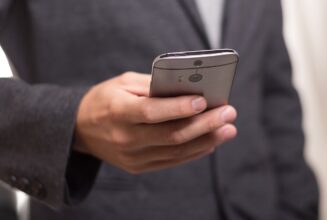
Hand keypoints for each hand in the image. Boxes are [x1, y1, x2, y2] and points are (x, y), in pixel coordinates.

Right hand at [74, 72, 236, 173]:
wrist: (81, 129)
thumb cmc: (105, 99)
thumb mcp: (123, 83)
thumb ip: (153, 85)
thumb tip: (187, 89)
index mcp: (118, 111)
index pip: (152, 112)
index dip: (179, 108)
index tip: (204, 100)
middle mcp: (126, 138)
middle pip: (172, 135)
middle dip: (205, 124)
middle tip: (229, 113)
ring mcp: (133, 157)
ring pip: (176, 151)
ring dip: (206, 140)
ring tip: (228, 129)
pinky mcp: (139, 166)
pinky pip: (171, 162)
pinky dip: (194, 152)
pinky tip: (210, 142)